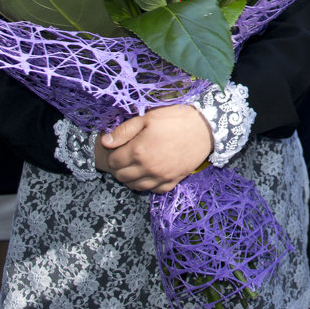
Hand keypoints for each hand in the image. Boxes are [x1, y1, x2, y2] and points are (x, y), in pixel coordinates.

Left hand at [95, 105, 212, 193]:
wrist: (205, 127)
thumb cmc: (175, 119)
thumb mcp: (147, 118)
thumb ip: (124, 131)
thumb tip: (105, 142)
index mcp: (138, 151)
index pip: (114, 162)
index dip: (112, 156)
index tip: (116, 150)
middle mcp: (147, 168)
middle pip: (122, 177)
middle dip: (118, 168)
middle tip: (122, 159)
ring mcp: (161, 176)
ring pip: (136, 187)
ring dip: (130, 179)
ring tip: (133, 168)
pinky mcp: (173, 180)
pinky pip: (154, 190)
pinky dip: (148, 185)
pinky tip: (149, 175)